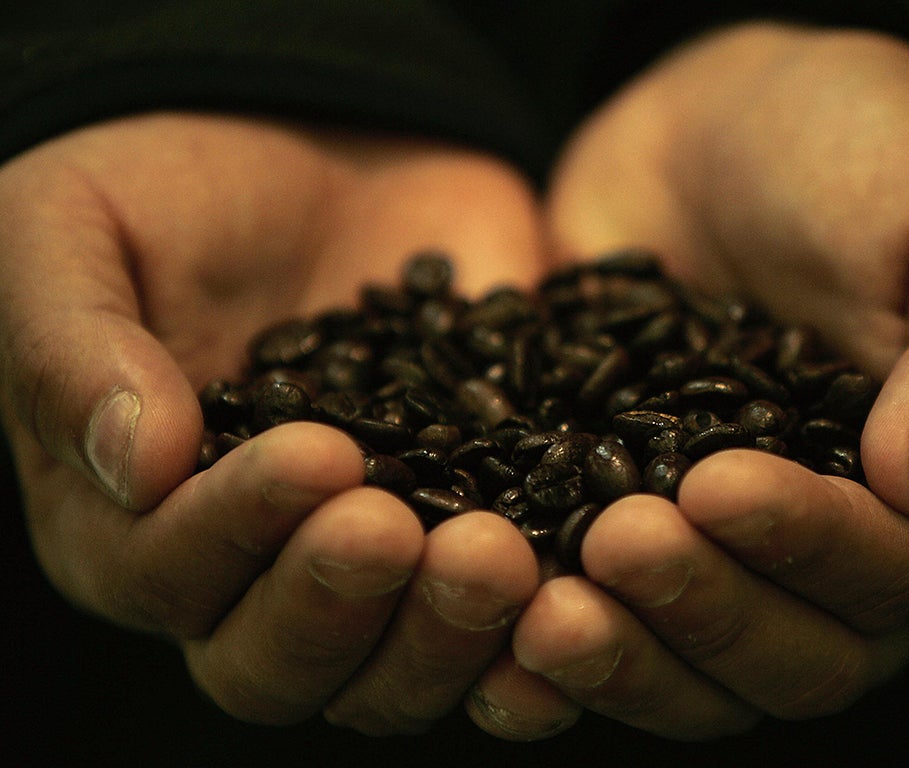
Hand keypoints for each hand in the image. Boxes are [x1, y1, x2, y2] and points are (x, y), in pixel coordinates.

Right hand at [0, 112, 546, 731]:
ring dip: (444, 638)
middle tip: (397, 531)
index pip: (169, 576)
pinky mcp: (470, 523)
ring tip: (496, 558)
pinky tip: (574, 587)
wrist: (329, 154)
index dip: (236, 534)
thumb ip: (75, 350)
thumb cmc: (178, 191)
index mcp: (135, 517)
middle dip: (339, 608)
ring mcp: (370, 556)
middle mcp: (253, 567)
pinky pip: (501, 615)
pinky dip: (538, 621)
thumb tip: (137, 467)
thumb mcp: (78, 233)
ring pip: (392, 670)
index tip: (316, 455)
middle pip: (280, 664)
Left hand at [466, 22, 908, 738]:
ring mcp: (722, 550)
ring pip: (696, 668)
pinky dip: (547, 647)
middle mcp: (831, 545)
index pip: (894, 574)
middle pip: (795, 656)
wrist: (707, 130)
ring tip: (545, 611)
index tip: (717, 486)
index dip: (812, 550)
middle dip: (707, 613)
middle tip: (617, 545)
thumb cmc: (852, 146)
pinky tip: (500, 630)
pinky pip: (600, 620)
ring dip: (625, 657)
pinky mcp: (620, 526)